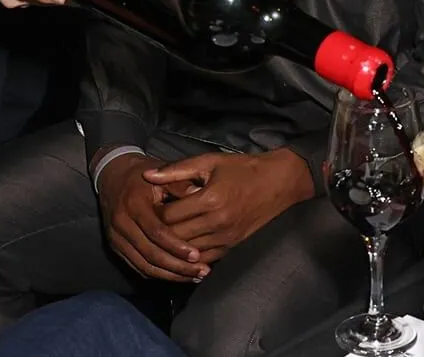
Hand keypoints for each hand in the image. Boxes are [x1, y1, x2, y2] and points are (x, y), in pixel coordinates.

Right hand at [97, 154, 217, 281]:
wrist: (113, 175)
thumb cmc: (143, 175)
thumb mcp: (162, 173)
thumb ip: (181, 185)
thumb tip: (202, 196)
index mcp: (134, 204)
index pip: (157, 232)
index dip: (177, 246)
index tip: (197, 255)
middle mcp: (121, 223)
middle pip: (151, 254)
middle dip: (177, 267)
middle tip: (201, 271)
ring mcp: (116, 238)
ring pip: (144, 266)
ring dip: (170, 275)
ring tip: (194, 276)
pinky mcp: (115, 247)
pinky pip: (137, 267)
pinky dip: (157, 274)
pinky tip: (176, 275)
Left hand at [146, 148, 313, 252]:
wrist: (277, 183)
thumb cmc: (242, 168)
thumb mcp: (210, 161)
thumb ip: (177, 170)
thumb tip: (147, 175)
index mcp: (209, 199)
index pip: (169, 216)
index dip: (154, 212)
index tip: (148, 206)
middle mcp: (216, 223)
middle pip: (174, 237)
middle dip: (159, 232)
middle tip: (150, 223)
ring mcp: (224, 238)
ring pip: (186, 253)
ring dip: (172, 247)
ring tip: (161, 236)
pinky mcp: (231, 248)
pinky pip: (202, 261)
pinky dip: (188, 259)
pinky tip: (179, 252)